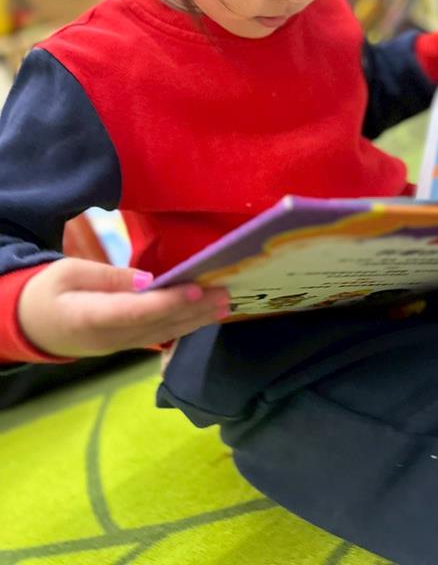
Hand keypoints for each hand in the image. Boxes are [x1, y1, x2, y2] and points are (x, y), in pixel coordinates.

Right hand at [17, 258, 229, 358]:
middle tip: (225, 293)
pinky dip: (184, 326)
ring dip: (195, 320)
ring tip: (224, 304)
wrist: (29, 325)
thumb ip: (109, 278)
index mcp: (89, 318)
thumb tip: (148, 280)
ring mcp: (119, 346)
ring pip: (163, 334)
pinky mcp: (125, 345)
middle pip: (157, 325)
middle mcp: (109, 338)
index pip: (136, 311)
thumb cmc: (47, 292)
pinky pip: (158, 337)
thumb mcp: (69, 273)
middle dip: (194, 309)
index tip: (197, 289)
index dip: (169, 302)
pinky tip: (204, 317)